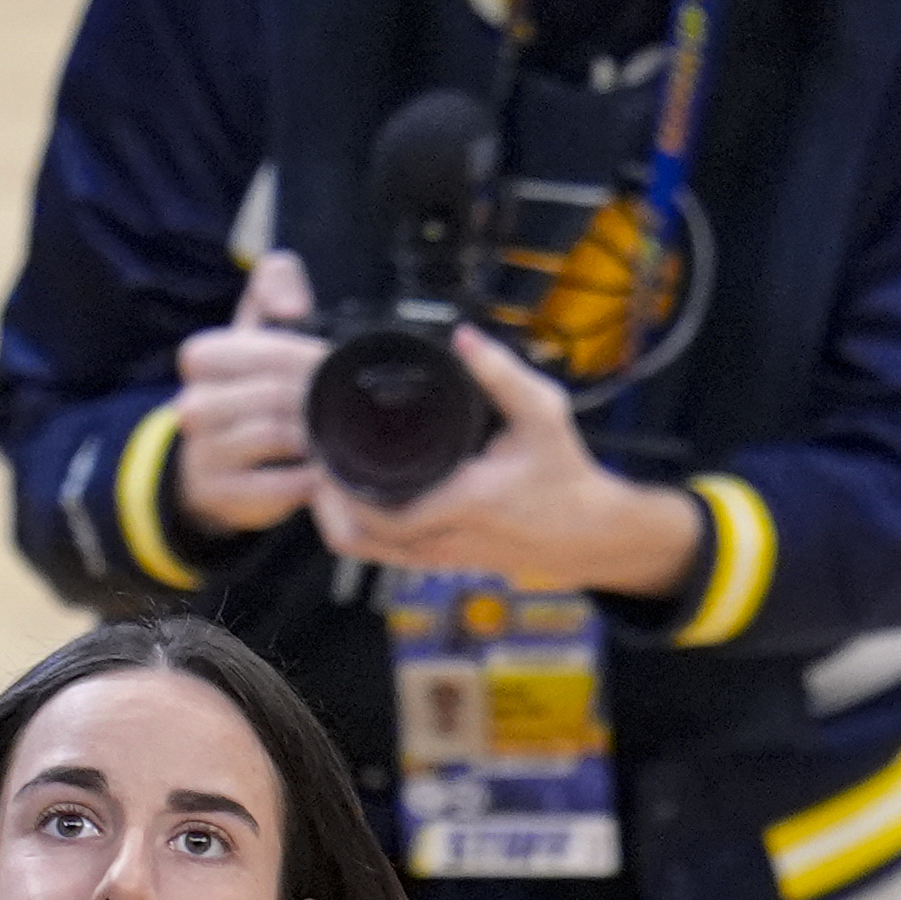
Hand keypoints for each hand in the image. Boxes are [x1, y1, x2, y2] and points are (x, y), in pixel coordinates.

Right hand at [171, 250, 327, 534]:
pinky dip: (312, 478)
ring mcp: (203, 452)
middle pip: (278, 394)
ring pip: (279, 436)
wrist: (215, 465)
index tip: (338, 368)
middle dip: (322, 398)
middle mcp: (193, 404)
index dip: (312, 359)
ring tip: (344, 433)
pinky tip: (327, 471)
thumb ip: (276, 282)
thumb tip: (293, 305)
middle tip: (357, 403)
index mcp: (202, 356)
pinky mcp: (221, 494)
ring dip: (319, 436)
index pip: (270, 351)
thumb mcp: (257, 328)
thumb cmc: (250, 387)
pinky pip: (281, 484)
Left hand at [308, 326, 703, 595]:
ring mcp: (437, 557)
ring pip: (364, 551)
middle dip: (326, 498)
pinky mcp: (435, 561)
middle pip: (358, 537)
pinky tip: (347, 494)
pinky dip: (356, 528)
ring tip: (324, 470)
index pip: (383, 513)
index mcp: (466, 503)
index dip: (342, 488)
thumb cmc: (564, 473)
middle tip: (313, 453)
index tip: (324, 449)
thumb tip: (462, 337)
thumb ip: (502, 374)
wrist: (586, 532)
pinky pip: (380, 553)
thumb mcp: (543, 414)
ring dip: (336, 515)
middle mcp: (444, 539)